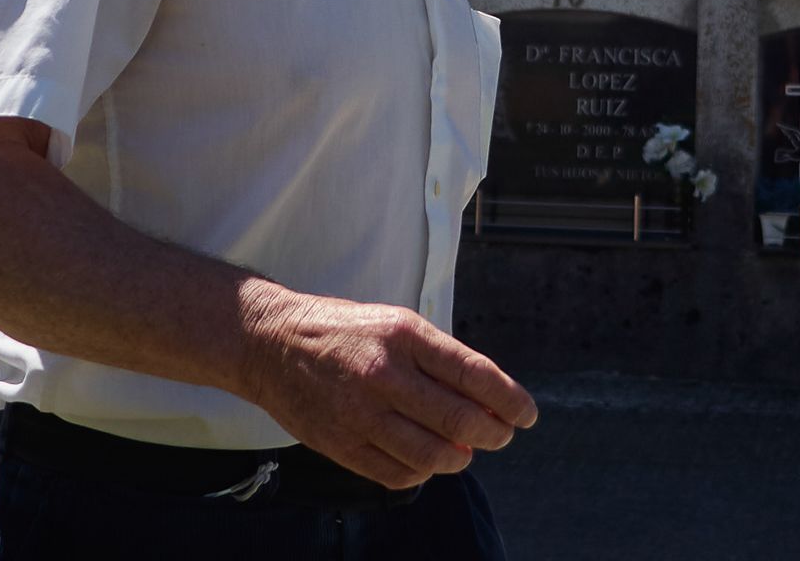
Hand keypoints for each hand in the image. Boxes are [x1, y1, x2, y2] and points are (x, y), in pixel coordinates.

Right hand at [237, 283, 538, 489]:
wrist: (272, 343)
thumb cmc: (346, 331)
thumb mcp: (397, 326)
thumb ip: (439, 362)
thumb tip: (486, 405)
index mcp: (405, 335)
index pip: (474, 373)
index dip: (510, 399)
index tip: (527, 415)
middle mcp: (384, 373)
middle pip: (458, 419)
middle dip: (493, 433)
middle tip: (501, 436)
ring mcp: (360, 412)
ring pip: (431, 454)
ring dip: (459, 458)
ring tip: (464, 452)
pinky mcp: (340, 443)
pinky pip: (396, 474)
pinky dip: (421, 474)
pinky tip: (427, 463)